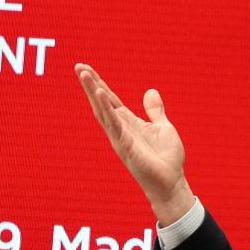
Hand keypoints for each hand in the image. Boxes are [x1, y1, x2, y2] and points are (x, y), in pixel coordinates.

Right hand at [75, 63, 195, 224]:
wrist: (172, 182)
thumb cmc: (167, 159)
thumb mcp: (163, 128)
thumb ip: (155, 111)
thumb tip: (150, 91)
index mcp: (129, 123)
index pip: (110, 100)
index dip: (99, 84)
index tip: (86, 69)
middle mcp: (120, 129)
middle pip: (101, 103)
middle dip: (90, 85)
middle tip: (78, 66)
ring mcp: (120, 138)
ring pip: (102, 111)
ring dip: (93, 92)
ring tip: (84, 74)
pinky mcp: (125, 146)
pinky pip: (113, 124)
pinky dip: (107, 109)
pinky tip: (101, 94)